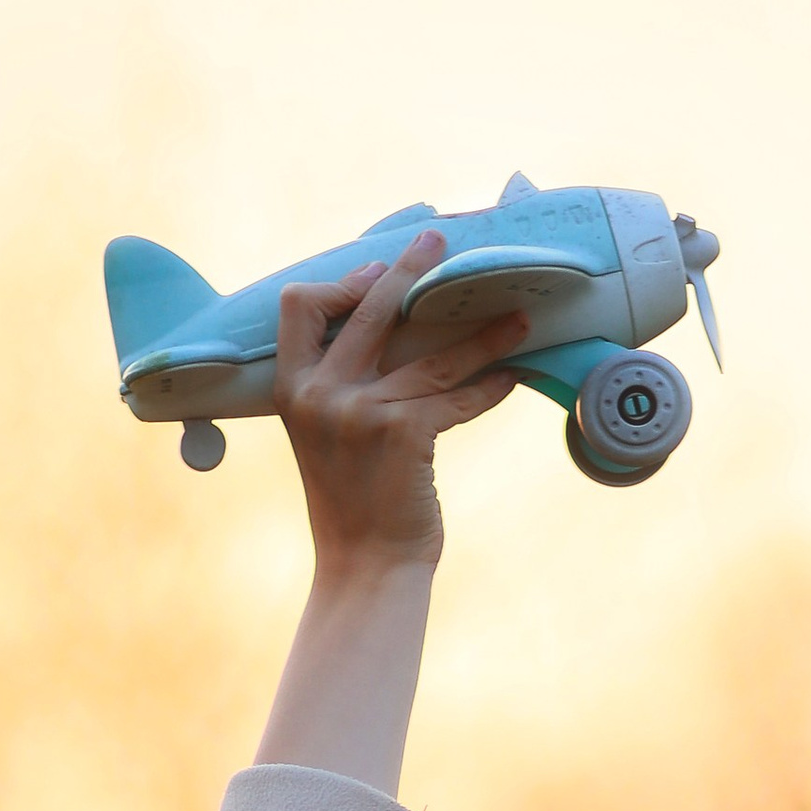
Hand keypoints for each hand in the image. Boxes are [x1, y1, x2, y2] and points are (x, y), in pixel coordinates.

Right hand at [274, 231, 525, 576]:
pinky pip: (458, 397)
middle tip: (442, 241)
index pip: (299, 306)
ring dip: (482, 334)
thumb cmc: (352, 507)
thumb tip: (382, 341)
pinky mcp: (403, 434)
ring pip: (434, 355)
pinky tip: (512, 376)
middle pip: (370, 308)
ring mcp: (361, 412)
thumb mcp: (325, 440)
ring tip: (519, 320)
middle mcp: (321, 395)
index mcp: (292, 391)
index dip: (339, 284)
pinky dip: (490, 387)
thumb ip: (339, 392)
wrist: (363, 570)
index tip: (373, 278)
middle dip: (410, 268)